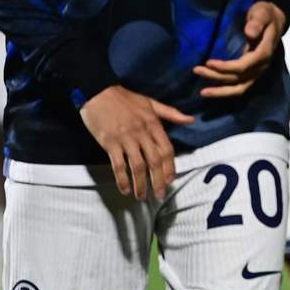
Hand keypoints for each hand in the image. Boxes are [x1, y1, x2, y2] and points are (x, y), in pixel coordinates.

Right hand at [79, 85, 193, 199]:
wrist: (98, 92)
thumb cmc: (125, 98)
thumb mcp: (150, 103)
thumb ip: (171, 113)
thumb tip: (191, 120)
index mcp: (153, 124)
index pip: (166, 149)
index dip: (170, 167)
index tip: (171, 180)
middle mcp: (141, 133)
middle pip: (154, 161)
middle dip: (158, 180)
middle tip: (159, 195)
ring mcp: (125, 139)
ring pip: (137, 165)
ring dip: (141, 184)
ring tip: (141, 197)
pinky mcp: (110, 143)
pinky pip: (118, 165)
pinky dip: (122, 179)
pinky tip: (125, 189)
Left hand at [193, 1, 287, 98]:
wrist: (273, 20)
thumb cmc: (265, 14)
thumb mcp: (262, 13)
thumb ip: (257, 22)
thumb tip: (250, 33)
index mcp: (264, 52)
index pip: (244, 66)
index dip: (226, 67)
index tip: (208, 62)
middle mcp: (262, 66)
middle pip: (238, 78)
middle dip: (216, 76)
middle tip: (197, 69)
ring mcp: (258, 71)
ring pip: (239, 88)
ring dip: (221, 91)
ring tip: (203, 92)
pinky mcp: (252, 74)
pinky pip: (240, 87)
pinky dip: (226, 91)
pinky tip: (212, 91)